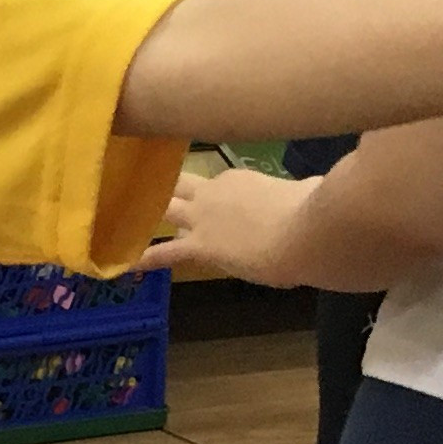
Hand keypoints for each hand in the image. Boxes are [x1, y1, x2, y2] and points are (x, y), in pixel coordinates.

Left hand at [144, 166, 319, 283]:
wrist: (307, 233)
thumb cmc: (317, 211)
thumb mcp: (309, 191)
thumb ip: (306, 189)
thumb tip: (318, 186)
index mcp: (241, 180)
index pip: (217, 188)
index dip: (212, 201)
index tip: (214, 212)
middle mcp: (216, 192)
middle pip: (182, 186)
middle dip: (167, 191)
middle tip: (145, 192)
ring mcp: (204, 216)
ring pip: (166, 209)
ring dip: (151, 215)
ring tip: (125, 218)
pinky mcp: (201, 244)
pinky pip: (166, 252)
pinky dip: (147, 258)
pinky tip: (127, 264)